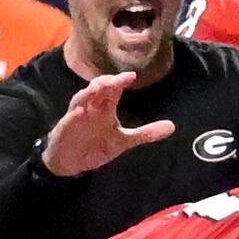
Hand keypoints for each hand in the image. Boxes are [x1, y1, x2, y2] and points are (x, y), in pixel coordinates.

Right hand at [39, 73, 172, 177]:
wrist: (71, 162)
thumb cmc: (95, 146)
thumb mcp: (124, 141)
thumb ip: (145, 133)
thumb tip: (172, 126)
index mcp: (105, 108)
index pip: (113, 90)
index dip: (121, 81)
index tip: (132, 76)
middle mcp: (91, 107)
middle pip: (97, 88)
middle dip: (106, 82)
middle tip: (118, 79)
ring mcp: (77, 116)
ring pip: (82, 98)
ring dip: (90, 92)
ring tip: (100, 87)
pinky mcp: (66, 127)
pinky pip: (69, 118)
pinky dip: (75, 113)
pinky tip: (80, 110)